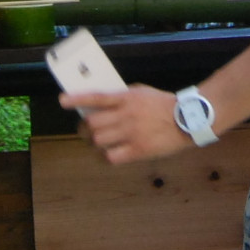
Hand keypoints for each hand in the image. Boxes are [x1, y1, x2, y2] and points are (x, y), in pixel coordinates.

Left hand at [63, 85, 189, 165]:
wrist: (188, 119)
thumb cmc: (164, 104)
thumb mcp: (142, 92)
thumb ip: (122, 97)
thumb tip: (101, 102)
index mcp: (127, 98)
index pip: (96, 97)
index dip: (77, 99)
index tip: (62, 101)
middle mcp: (126, 115)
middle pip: (92, 124)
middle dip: (84, 128)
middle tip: (86, 131)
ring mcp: (131, 133)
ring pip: (98, 140)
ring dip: (94, 142)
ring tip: (99, 142)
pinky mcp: (138, 150)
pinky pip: (111, 156)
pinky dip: (106, 156)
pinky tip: (111, 153)